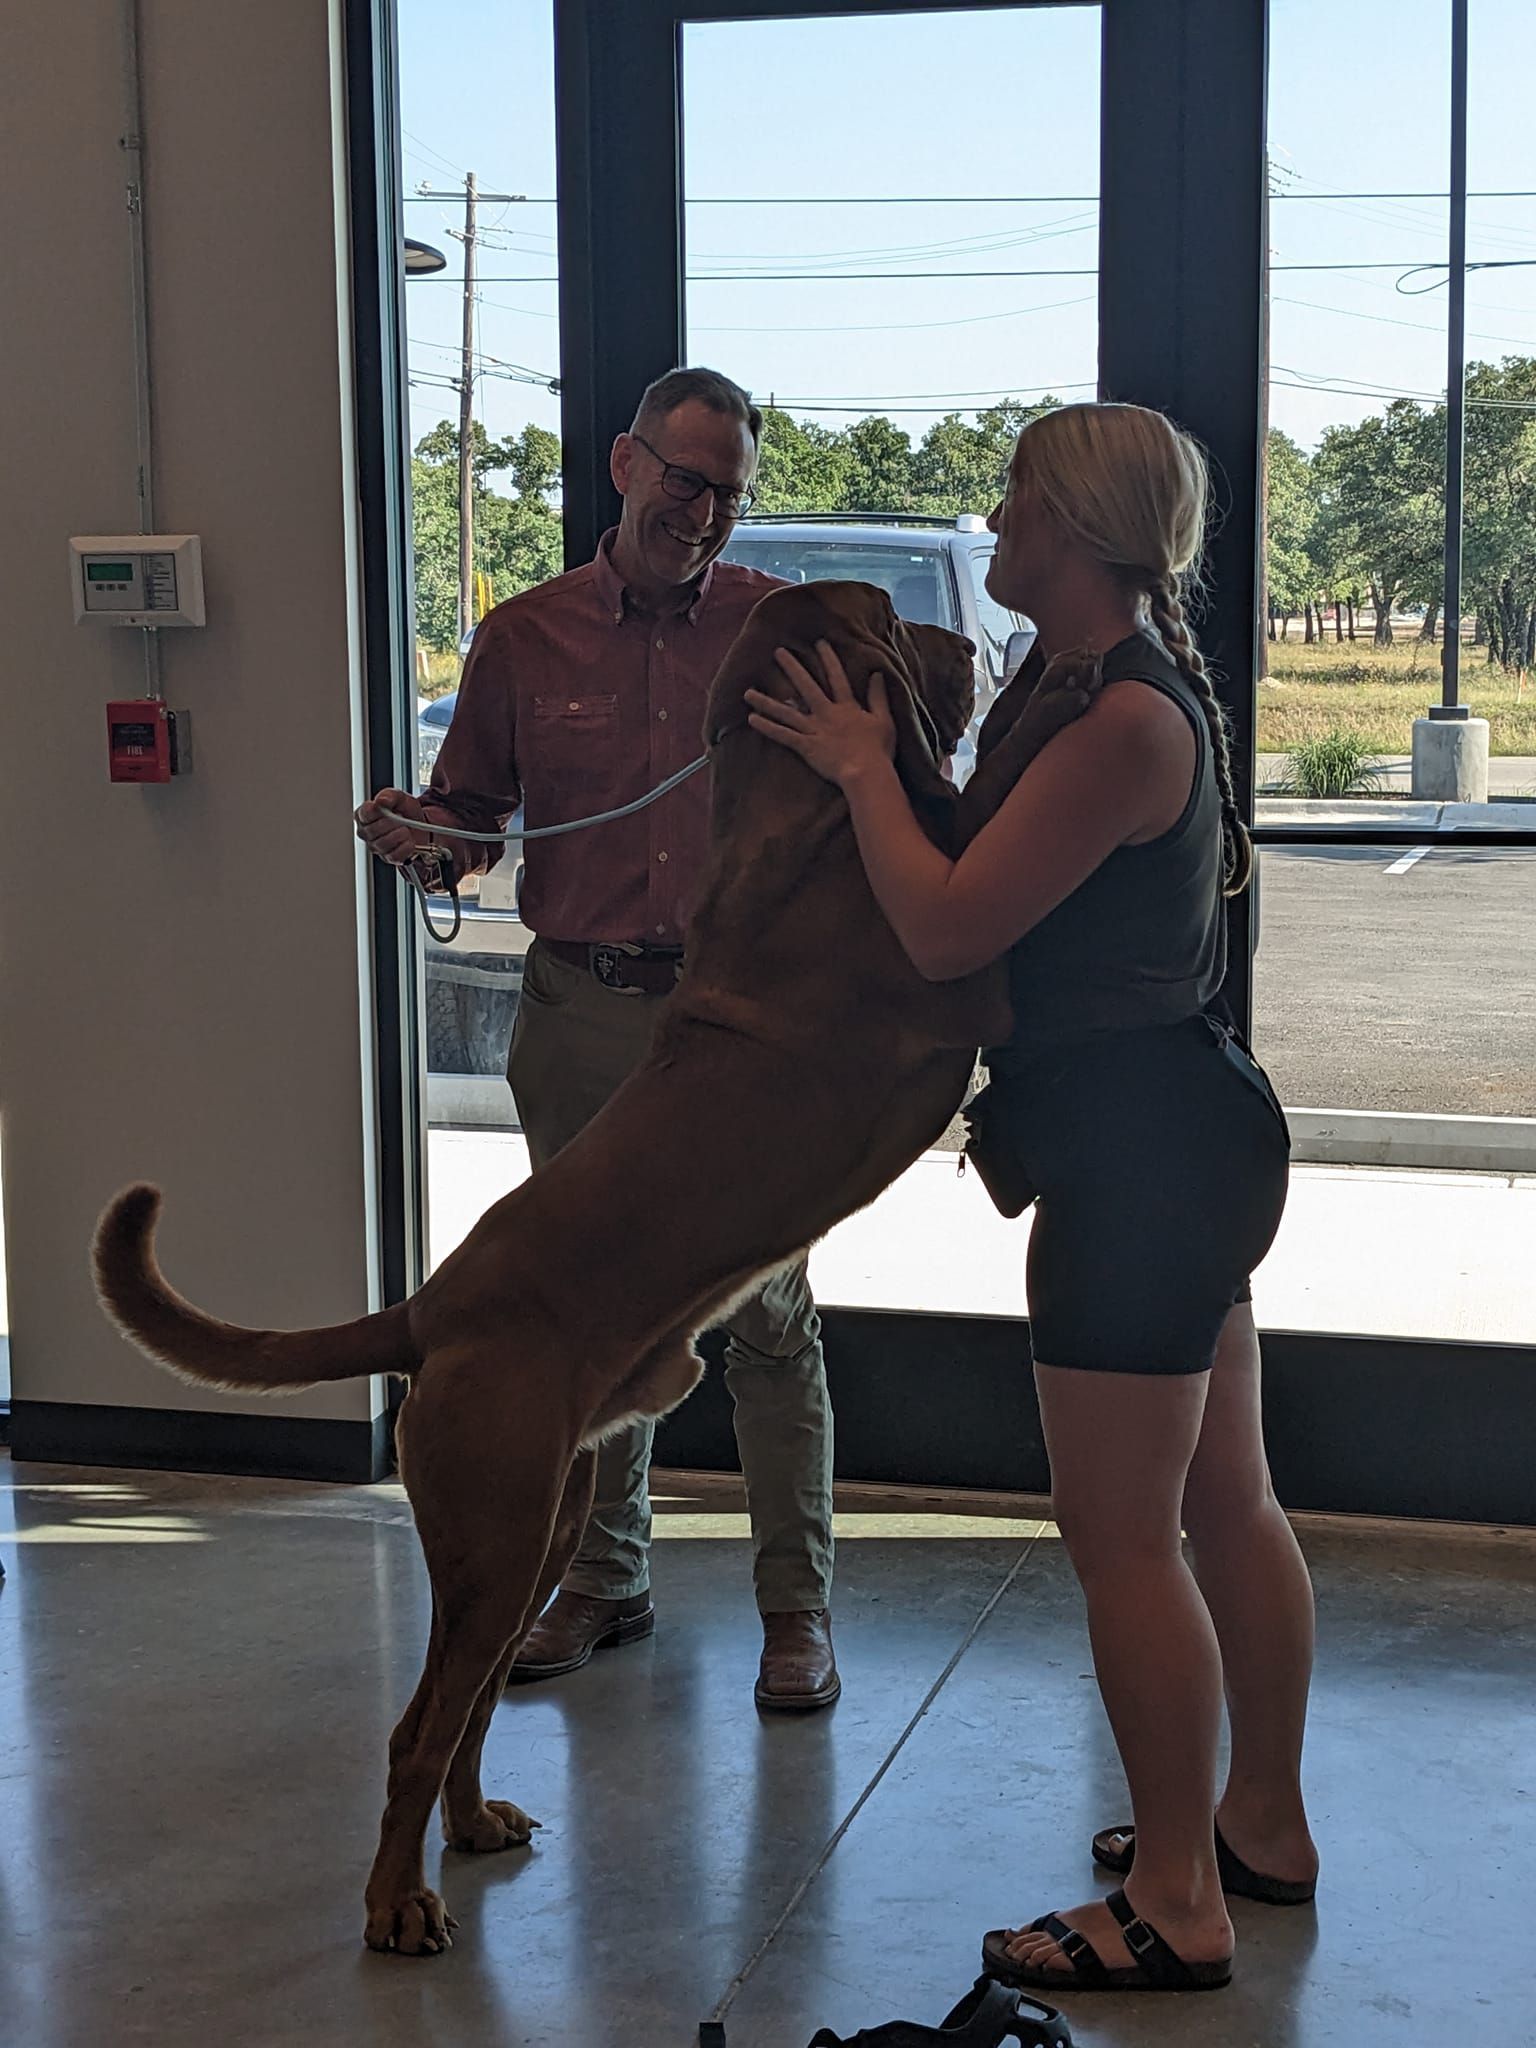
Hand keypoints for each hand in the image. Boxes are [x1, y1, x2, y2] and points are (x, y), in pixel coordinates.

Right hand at [355, 787, 431, 865]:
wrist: (420, 825)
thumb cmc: (405, 811)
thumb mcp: (400, 797)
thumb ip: (390, 795)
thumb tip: (381, 800)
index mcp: (364, 815)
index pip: (365, 814)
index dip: (378, 811)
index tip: (388, 807)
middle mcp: (366, 832)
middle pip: (373, 830)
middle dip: (392, 823)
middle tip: (401, 818)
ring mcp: (376, 847)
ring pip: (383, 844)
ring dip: (400, 835)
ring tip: (406, 829)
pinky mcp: (388, 858)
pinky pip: (394, 856)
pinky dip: (406, 847)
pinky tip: (409, 840)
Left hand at [743, 639, 896, 787]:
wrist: (867, 773)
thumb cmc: (879, 750)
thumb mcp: (884, 720)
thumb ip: (878, 697)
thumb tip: (877, 675)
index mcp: (847, 707)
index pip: (837, 677)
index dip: (828, 659)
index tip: (819, 643)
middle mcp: (827, 714)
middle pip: (807, 687)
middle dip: (792, 668)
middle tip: (778, 652)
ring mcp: (814, 730)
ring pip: (786, 712)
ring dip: (766, 701)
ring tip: (748, 692)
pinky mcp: (806, 747)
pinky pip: (783, 736)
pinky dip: (767, 728)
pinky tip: (751, 719)